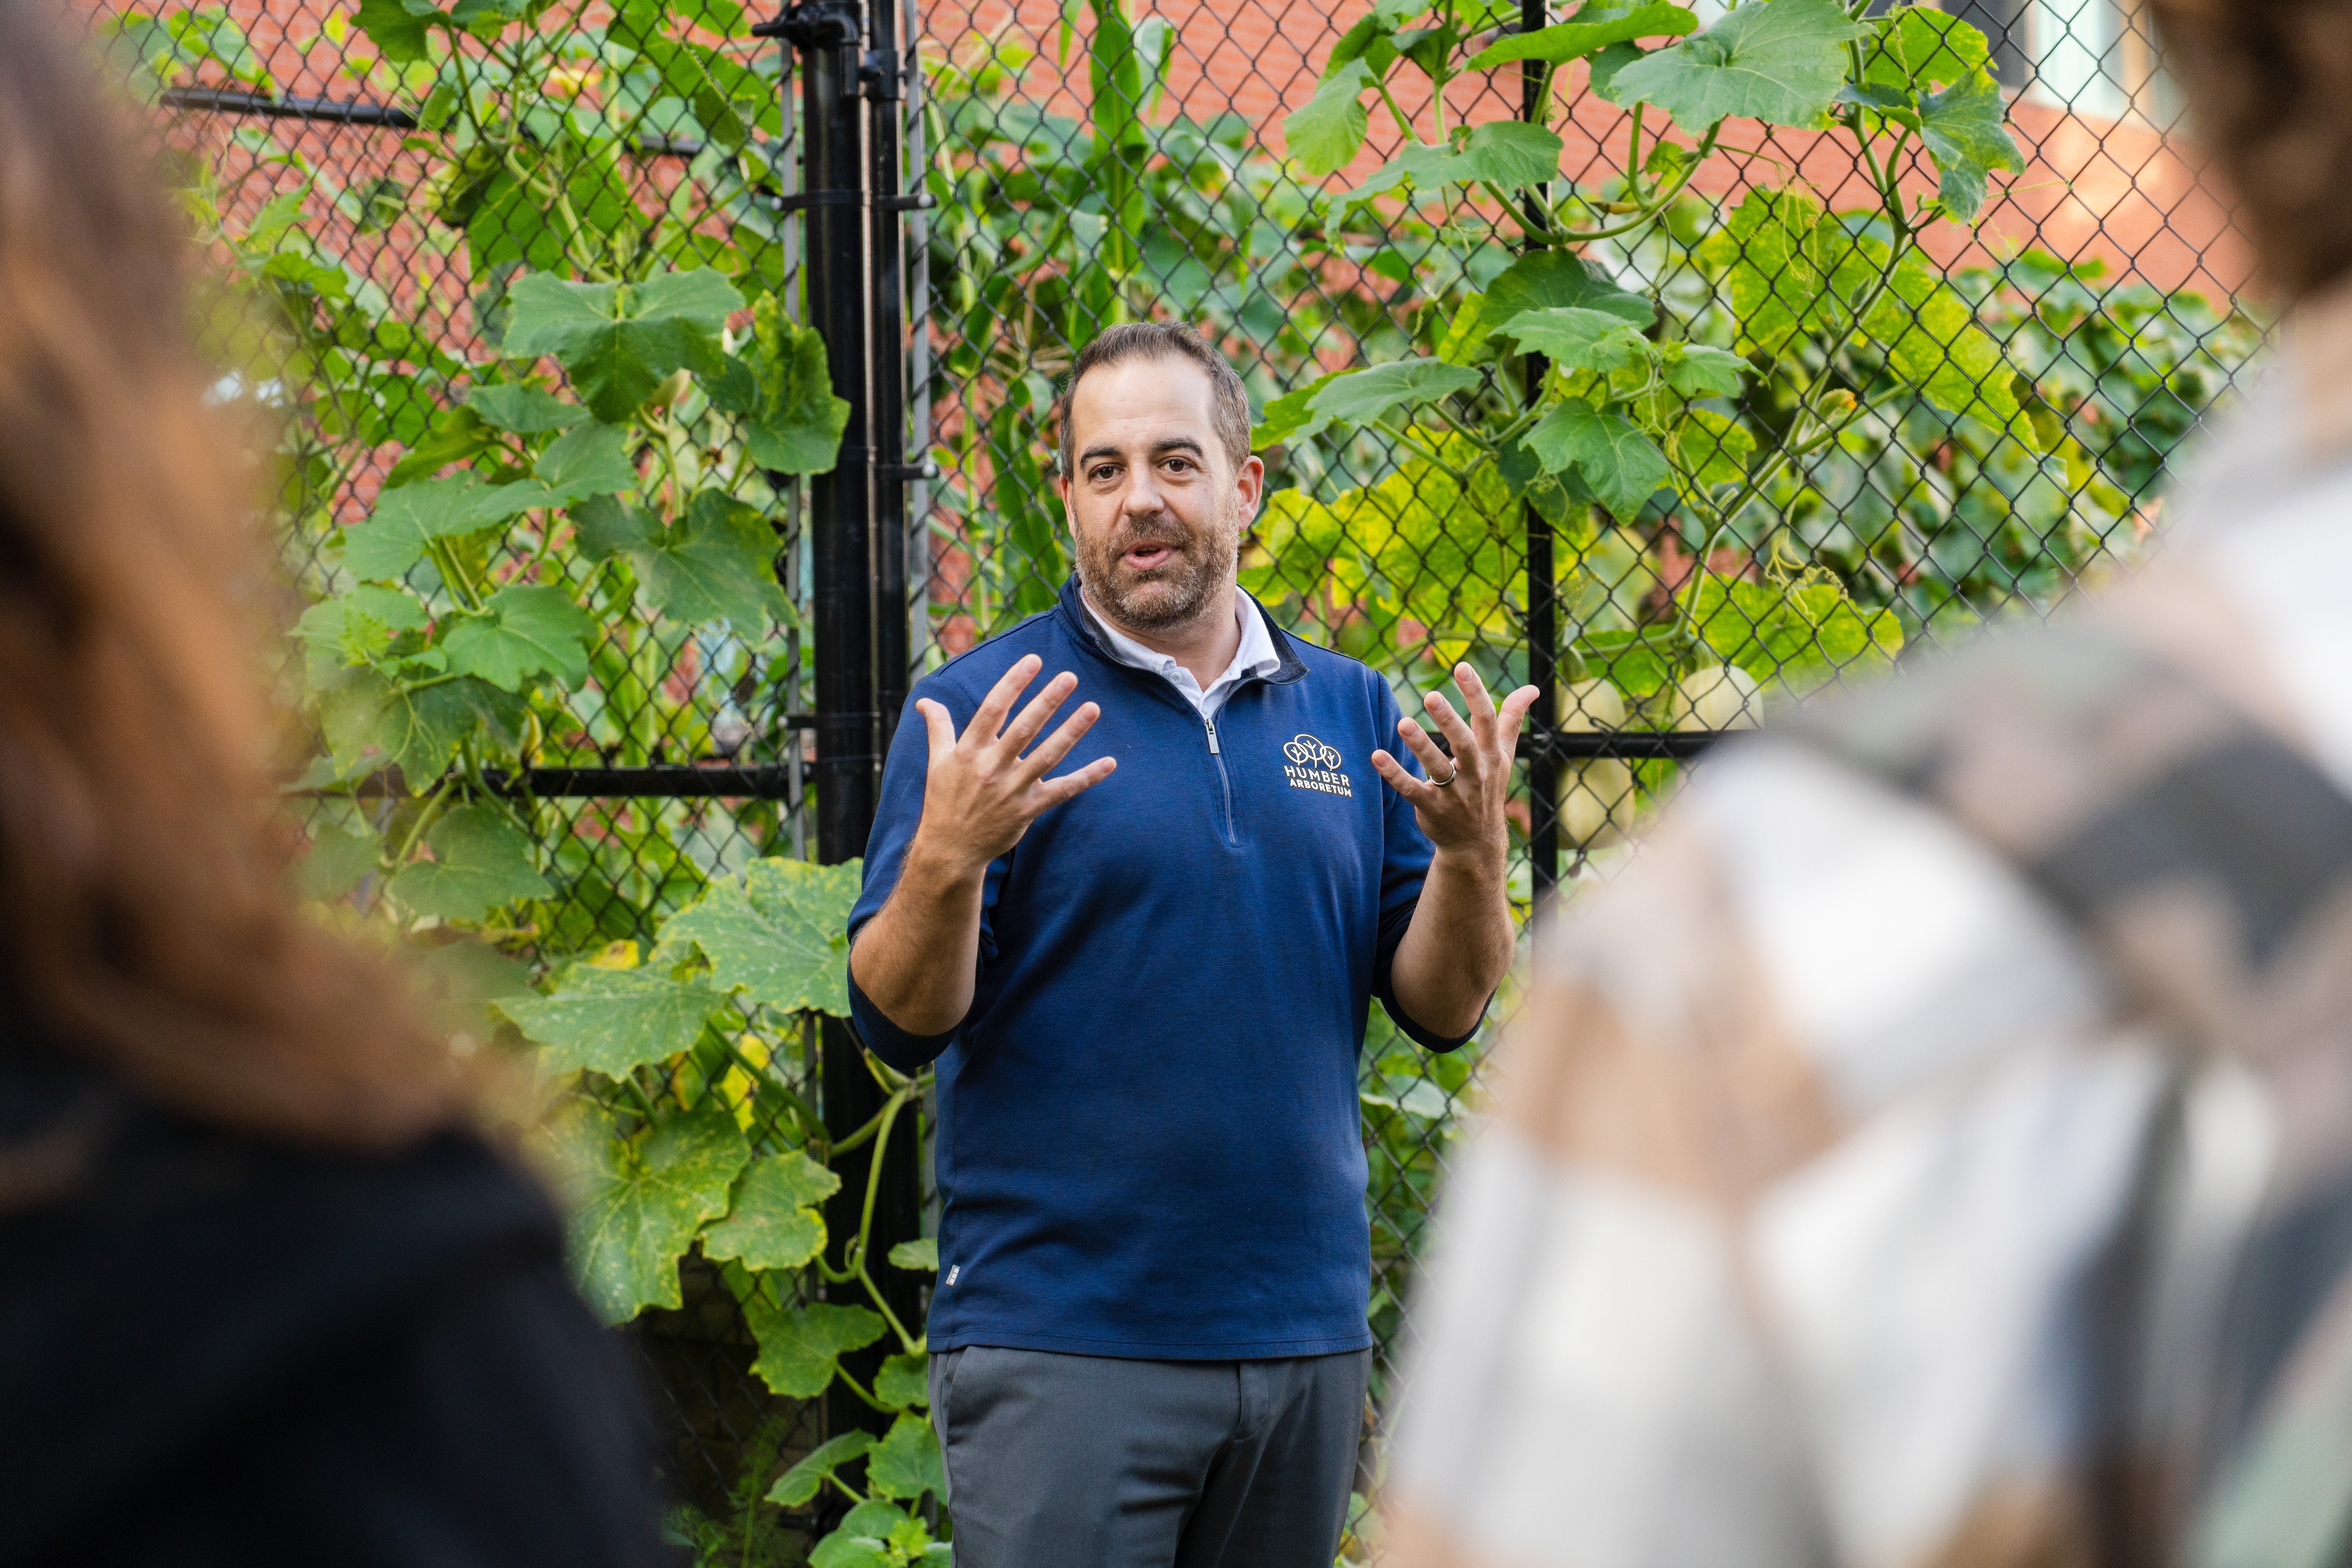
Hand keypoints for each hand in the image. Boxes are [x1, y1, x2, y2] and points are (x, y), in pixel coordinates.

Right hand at [909, 653, 1114, 879]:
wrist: (950, 850)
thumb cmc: (943, 801)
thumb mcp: (937, 762)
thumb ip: (938, 728)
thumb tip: (926, 701)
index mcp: (968, 751)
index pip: (993, 709)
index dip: (1013, 683)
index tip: (1033, 661)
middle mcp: (991, 768)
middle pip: (1024, 729)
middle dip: (1047, 701)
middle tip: (1069, 677)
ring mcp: (1012, 790)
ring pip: (1047, 756)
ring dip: (1071, 731)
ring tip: (1092, 708)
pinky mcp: (1028, 810)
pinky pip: (1062, 791)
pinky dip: (1087, 778)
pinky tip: (1109, 763)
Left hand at [1370, 663, 1539, 859]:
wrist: (1476, 842)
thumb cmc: (1487, 788)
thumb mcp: (1504, 755)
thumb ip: (1512, 719)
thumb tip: (1533, 689)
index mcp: (1492, 755)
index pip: (1486, 719)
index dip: (1475, 693)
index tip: (1461, 667)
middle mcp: (1476, 773)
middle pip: (1464, 743)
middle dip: (1449, 719)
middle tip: (1431, 695)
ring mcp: (1454, 793)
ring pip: (1438, 767)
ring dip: (1420, 745)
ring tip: (1402, 723)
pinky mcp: (1432, 809)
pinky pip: (1412, 790)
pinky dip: (1394, 775)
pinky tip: (1376, 756)